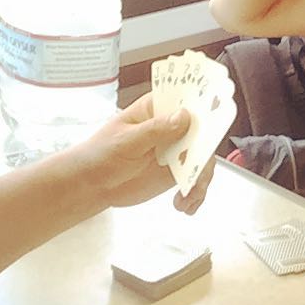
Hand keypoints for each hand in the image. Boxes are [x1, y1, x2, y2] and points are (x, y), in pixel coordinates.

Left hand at [77, 93, 212, 214]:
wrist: (92, 184)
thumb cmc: (101, 154)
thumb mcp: (126, 140)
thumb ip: (155, 130)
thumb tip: (184, 117)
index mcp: (155, 109)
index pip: (184, 100)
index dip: (202, 105)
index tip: (212, 119)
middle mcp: (170, 126)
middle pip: (201, 130)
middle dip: (206, 148)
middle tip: (202, 167)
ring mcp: (175, 149)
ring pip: (202, 157)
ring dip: (201, 177)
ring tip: (188, 196)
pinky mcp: (175, 171)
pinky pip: (194, 179)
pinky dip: (194, 192)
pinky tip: (184, 204)